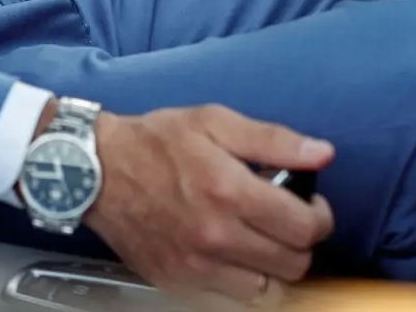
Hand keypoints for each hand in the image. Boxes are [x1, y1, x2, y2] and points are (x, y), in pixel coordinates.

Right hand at [83, 106, 334, 310]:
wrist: (94, 171)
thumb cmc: (153, 142)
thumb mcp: (214, 121)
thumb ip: (273, 140)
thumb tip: (321, 153)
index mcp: (229, 191)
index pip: (305, 227)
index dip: (319, 216)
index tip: (311, 207)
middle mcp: (215, 235)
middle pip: (293, 264)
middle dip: (300, 243)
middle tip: (287, 223)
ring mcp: (195, 266)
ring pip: (267, 293)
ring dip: (274, 270)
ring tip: (263, 244)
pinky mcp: (177, 283)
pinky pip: (231, 302)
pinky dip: (242, 286)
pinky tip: (235, 259)